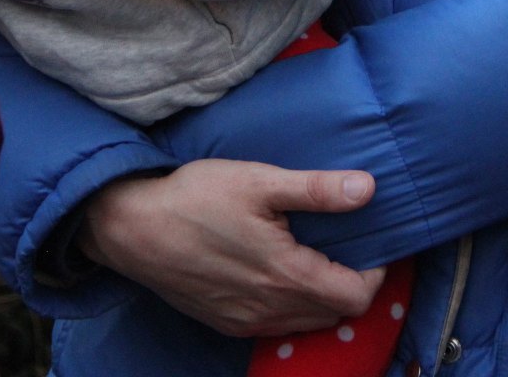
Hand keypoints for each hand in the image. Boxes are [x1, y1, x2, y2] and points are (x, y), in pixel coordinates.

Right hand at [76, 159, 385, 336]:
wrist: (133, 227)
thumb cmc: (197, 196)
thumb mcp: (260, 181)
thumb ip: (317, 190)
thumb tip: (369, 188)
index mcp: (285, 276)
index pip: (356, 297)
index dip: (375, 272)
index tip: (372, 241)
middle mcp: (269, 309)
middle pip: (334, 313)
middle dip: (350, 283)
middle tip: (349, 244)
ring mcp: (245, 321)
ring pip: (305, 323)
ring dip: (321, 297)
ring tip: (317, 255)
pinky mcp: (224, 323)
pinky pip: (275, 325)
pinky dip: (291, 306)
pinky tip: (280, 272)